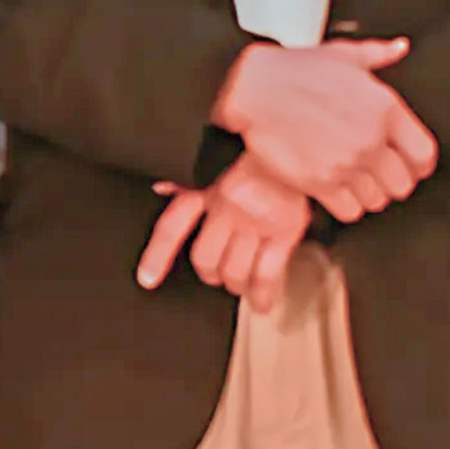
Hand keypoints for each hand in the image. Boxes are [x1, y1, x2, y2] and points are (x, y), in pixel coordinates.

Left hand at [141, 164, 315, 313]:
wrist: (302, 145)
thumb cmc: (259, 157)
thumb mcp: (220, 161)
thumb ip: (190, 180)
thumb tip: (160, 187)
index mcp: (210, 189)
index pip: (174, 225)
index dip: (157, 255)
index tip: (147, 278)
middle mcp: (229, 206)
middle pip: (205, 259)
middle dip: (209, 273)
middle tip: (216, 274)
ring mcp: (258, 221)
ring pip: (233, 271)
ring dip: (235, 284)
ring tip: (239, 282)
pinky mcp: (285, 232)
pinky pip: (266, 274)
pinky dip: (262, 294)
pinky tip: (260, 303)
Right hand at [212, 35, 431, 219]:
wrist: (253, 89)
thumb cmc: (295, 70)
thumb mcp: (344, 54)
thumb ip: (378, 54)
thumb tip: (399, 47)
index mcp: (385, 108)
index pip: (424, 156)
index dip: (418, 165)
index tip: (411, 166)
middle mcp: (370, 139)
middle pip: (402, 185)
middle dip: (391, 182)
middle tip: (377, 175)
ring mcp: (345, 164)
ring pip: (376, 201)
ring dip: (367, 194)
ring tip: (353, 181)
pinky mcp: (319, 182)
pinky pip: (349, 211)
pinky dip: (344, 205)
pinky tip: (335, 190)